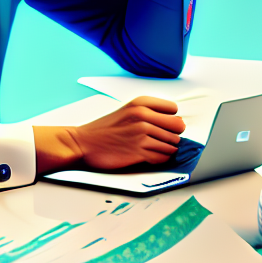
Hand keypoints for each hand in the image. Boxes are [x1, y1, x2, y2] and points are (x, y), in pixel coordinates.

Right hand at [33, 96, 185, 174]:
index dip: (170, 119)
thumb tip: (178, 123)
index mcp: (139, 103)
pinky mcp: (139, 152)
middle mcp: (142, 116)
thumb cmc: (104, 129)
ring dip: (165, 149)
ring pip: (173, 144)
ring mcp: (141, 134)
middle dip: (171, 135)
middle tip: (158, 139)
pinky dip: (158, 159)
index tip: (162, 125)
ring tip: (150, 148)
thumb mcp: (126, 111)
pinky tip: (146, 156)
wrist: (83, 143)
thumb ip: (149, 113)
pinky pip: (164, 157)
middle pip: (178, 127)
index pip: (173, 109)